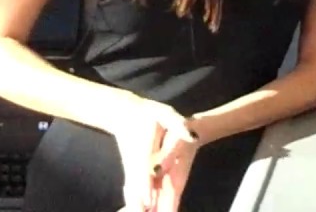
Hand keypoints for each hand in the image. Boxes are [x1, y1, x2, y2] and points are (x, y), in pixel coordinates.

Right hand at [109, 95, 195, 211]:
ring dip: (137, 206)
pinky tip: (143, 211)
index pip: (144, 171)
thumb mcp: (165, 114)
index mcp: (143, 149)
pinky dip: (134, 204)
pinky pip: (132, 192)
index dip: (146, 186)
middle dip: (140, 205)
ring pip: (132, 194)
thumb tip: (194, 136)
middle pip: (136, 189)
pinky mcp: (131, 174)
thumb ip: (178, 126)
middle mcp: (135, 164)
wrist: (121, 113)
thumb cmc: (146, 113)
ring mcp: (131, 170)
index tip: (148, 200)